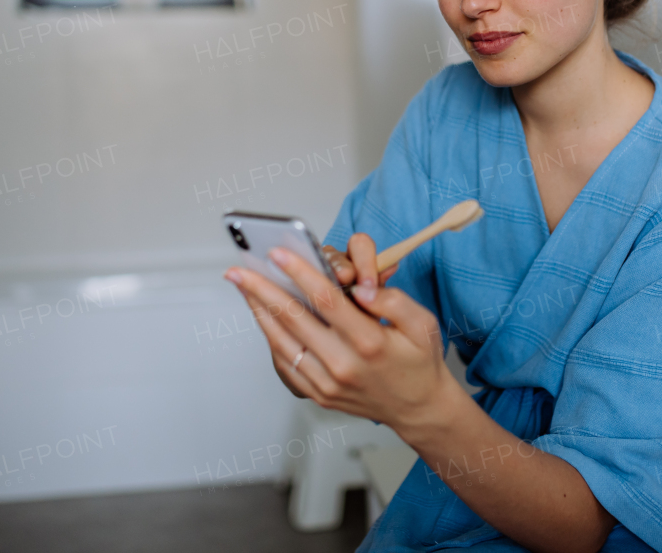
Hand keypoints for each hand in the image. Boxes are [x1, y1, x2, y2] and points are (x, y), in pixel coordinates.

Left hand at [225, 232, 455, 432]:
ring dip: (258, 312)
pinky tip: (263, 318)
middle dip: (262, 289)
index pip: (326, 300)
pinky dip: (270, 339)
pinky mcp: (319, 394)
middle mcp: (344, 365)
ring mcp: (328, 383)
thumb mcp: (423, 324)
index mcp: (370, 342)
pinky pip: (286, 364)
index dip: (299, 273)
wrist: (418, 408)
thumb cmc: (419, 360)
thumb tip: (361, 288)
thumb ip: (395, 301)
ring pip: (282, 342)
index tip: (278, 253)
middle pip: (293, 319)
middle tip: (238, 269)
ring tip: (243, 288)